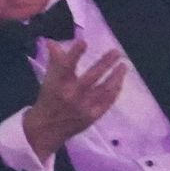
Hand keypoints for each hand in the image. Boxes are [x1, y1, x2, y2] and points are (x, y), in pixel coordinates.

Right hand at [24, 40, 126, 161]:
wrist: (46, 129)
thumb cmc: (48, 100)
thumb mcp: (48, 80)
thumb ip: (54, 61)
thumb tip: (52, 41)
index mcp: (57, 85)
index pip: (65, 66)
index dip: (74, 54)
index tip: (83, 41)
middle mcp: (71, 95)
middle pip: (90, 77)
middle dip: (104, 64)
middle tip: (116, 51)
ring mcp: (83, 107)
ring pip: (103, 90)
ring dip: (115, 77)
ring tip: (123, 65)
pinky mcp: (92, 116)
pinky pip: (107, 102)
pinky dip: (114, 91)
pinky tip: (119, 81)